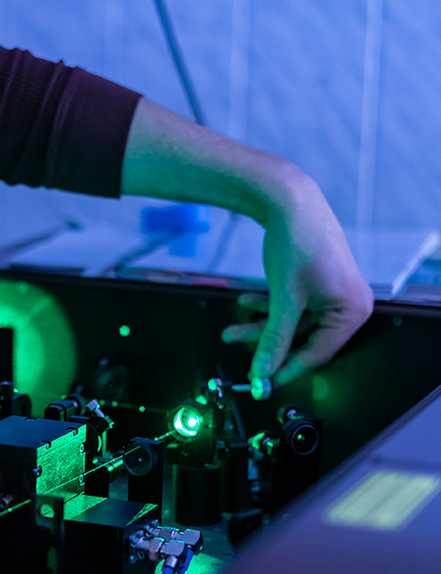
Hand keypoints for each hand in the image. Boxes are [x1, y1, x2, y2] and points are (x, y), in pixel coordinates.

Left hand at [221, 182, 373, 386]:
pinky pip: (291, 305)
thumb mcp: (284, 299)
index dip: (286, 369)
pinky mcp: (316, 283)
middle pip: (303, 338)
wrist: (289, 201)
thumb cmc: (297, 244)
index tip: (261, 382)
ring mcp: (332, 293)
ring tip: (230, 330)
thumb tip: (262, 372)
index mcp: (352, 311)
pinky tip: (245, 301)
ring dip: (261, 326)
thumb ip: (273, 339)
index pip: (318, 354)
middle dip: (266, 343)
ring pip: (292, 322)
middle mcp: (348, 304)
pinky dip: (268, 306)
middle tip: (239, 353)